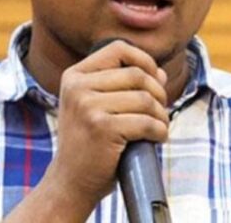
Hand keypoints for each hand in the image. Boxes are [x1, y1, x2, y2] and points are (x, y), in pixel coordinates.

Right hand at [46, 40, 168, 209]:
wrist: (70, 181)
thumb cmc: (89, 142)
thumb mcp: (96, 106)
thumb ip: (124, 85)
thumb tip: (160, 72)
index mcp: (74, 75)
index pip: (118, 49)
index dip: (144, 60)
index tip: (155, 80)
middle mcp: (78, 87)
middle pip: (137, 74)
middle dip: (158, 93)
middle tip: (160, 111)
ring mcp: (88, 106)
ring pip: (145, 98)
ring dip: (161, 115)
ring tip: (159, 127)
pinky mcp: (102, 128)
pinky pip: (146, 122)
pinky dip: (159, 131)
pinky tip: (157, 138)